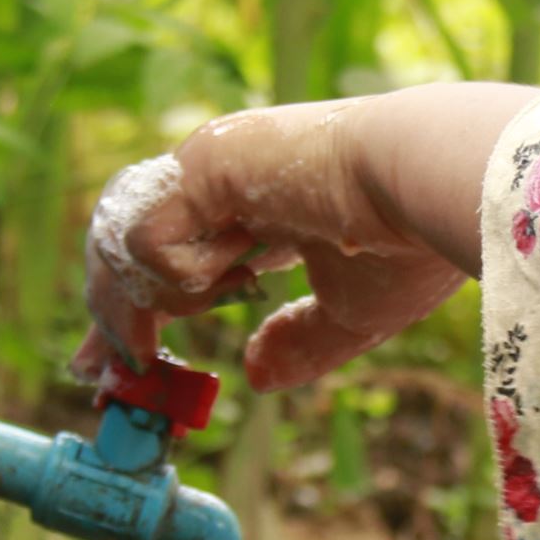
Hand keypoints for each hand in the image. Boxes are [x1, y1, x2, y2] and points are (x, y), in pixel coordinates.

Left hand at [78, 89, 528, 389]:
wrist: (434, 187)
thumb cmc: (409, 242)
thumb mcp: (352, 313)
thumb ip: (301, 341)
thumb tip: (256, 373)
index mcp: (254, 200)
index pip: (170, 250)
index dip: (134, 304)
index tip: (111, 360)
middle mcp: (221, 177)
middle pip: (127, 244)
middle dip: (111, 312)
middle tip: (105, 370)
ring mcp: (208, 166)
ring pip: (123, 241)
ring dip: (148, 300)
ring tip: (198, 317)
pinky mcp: (204, 167)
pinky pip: (146, 240)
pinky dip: (177, 276)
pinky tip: (235, 276)